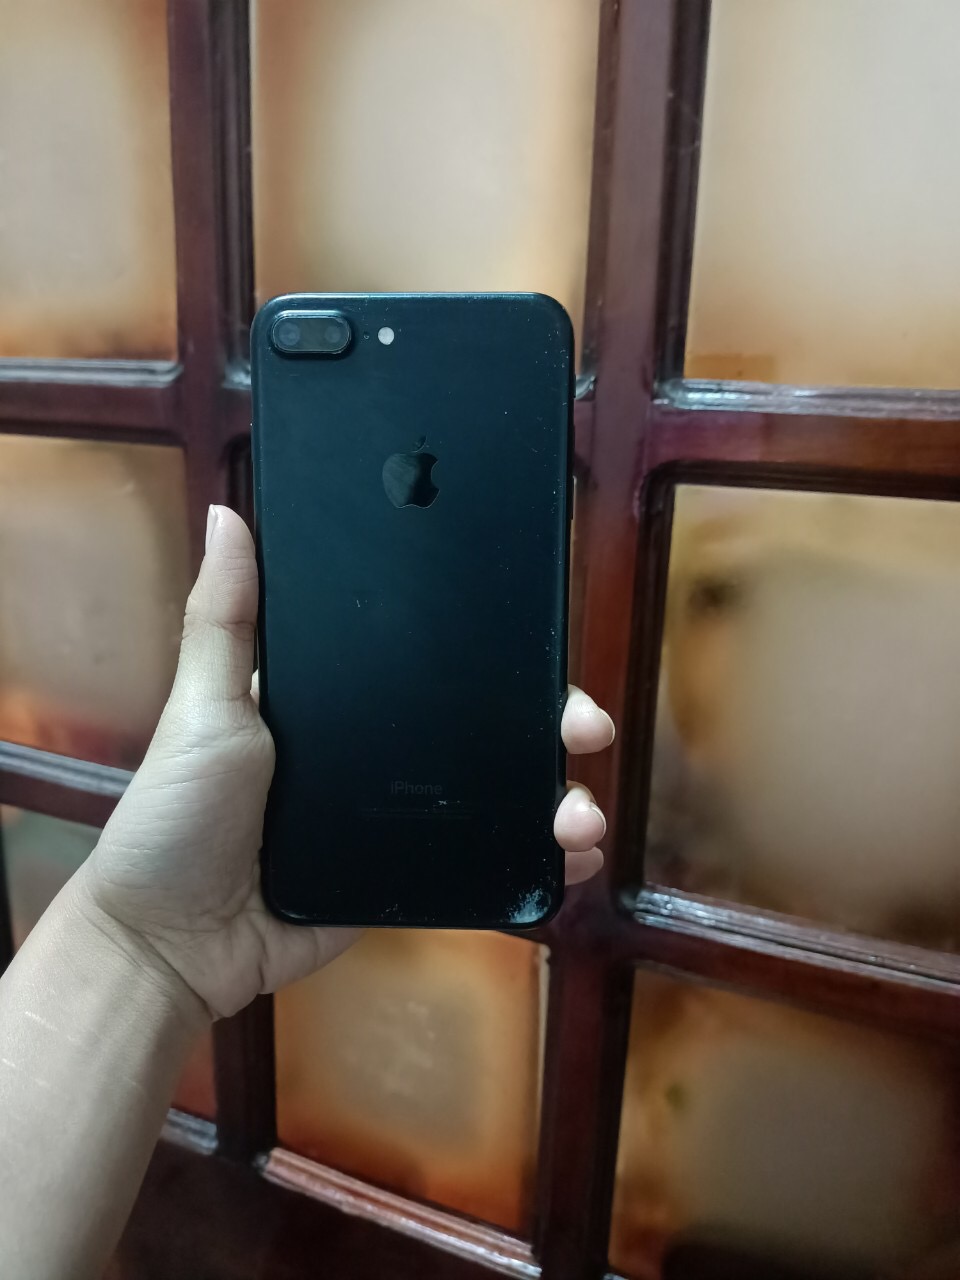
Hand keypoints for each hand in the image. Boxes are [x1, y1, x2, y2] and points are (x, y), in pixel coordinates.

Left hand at [75, 506, 614, 1019]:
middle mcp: (381, 754)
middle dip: (550, 724)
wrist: (173, 941)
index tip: (548, 647)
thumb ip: (225, 616)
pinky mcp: (407, 881)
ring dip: (557, 799)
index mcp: (343, 701)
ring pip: (500, 798)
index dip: (498, 655)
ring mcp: (400, 823)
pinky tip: (570, 859)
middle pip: (487, 728)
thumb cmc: (180, 814)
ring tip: (580, 818)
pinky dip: (536, 863)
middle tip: (585, 729)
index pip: (436, 665)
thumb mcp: (205, 704)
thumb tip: (229, 511)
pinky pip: (484, 864)